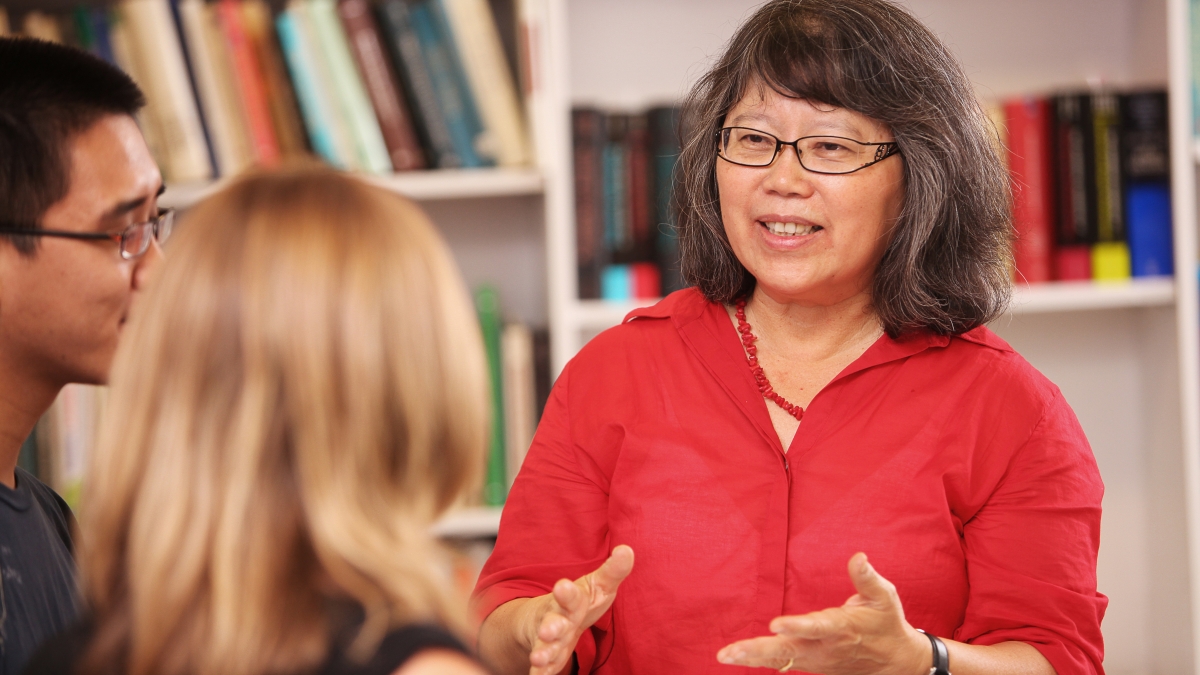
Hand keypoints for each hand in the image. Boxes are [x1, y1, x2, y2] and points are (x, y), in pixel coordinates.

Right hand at [525, 545, 633, 674]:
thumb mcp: (597, 585)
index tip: (563, 586)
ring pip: (544, 646)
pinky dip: (539, 672)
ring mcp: (549, 640)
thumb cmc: (579, 602)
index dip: (566, 592)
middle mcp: (556, 619)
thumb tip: (628, 550)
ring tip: (538, 659)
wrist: (548, 619)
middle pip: (553, 622)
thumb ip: (613, 571)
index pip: (570, 595)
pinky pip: (542, 668)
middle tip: (548, 630)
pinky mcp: (547, 658)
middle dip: (551, 626)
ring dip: (542, 652)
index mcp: (571, 600)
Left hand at [716, 553, 928, 674]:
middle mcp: (824, 647)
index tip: (775, 624)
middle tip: (730, 652)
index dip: (797, 626)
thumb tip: (858, 556)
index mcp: (841, 628)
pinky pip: (780, 663)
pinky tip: (735, 657)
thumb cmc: (886, 623)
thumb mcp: (884, 598)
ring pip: (780, 660)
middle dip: (757, 651)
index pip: (816, 627)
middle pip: (787, 651)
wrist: (896, 664)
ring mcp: (815, 660)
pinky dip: (757, 660)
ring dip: (751, 657)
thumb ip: (867, 578)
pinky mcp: (809, 664)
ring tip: (724, 655)